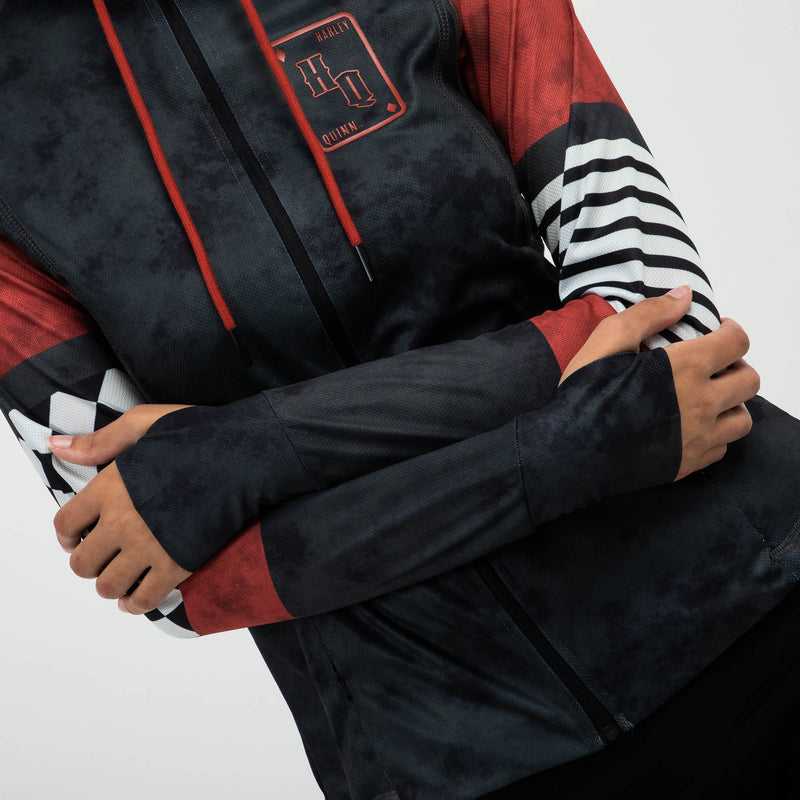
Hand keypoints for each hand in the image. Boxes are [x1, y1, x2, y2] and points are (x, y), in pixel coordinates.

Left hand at [48, 404, 192, 613]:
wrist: (247, 458)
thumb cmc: (200, 435)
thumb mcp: (145, 423)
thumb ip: (100, 441)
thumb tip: (55, 446)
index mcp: (109, 487)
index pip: (65, 525)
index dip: (67, 536)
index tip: (76, 538)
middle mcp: (122, 522)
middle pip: (82, 563)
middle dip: (87, 563)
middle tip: (101, 557)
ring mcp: (150, 547)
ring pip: (109, 586)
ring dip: (109, 585)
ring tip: (119, 577)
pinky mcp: (178, 565)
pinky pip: (144, 599)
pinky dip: (135, 604)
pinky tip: (135, 599)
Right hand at [560, 287, 759, 481]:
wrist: (570, 450)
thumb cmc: (586, 394)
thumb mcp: (608, 339)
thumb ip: (650, 313)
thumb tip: (684, 296)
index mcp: (687, 368)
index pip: (737, 342)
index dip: (730, 331)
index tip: (716, 331)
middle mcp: (702, 403)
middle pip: (749, 380)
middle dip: (735, 366)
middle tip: (712, 364)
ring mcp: (698, 437)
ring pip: (742, 418)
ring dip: (731, 403)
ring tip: (707, 397)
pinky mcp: (688, 463)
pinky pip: (722, 447)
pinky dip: (715, 433)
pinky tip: (691, 425)